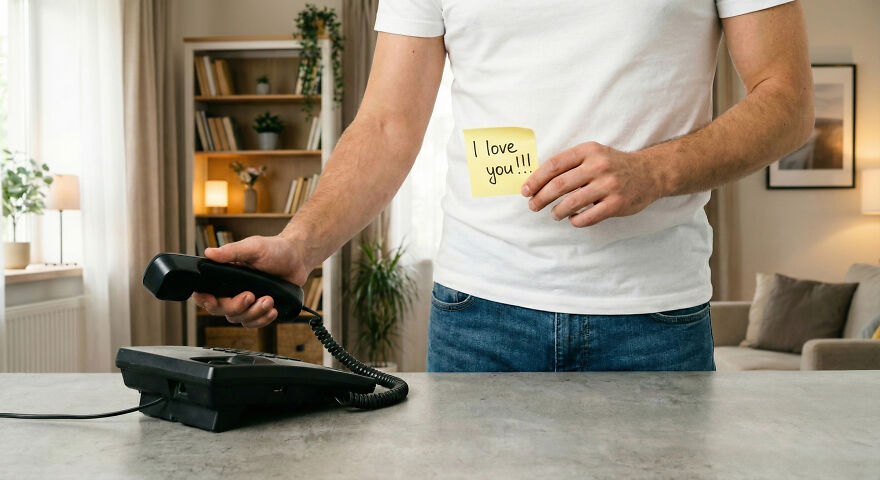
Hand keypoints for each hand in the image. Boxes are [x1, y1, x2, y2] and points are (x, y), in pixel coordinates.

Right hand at [191, 235, 310, 328]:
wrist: (298, 259)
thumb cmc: (275, 249)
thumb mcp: (253, 247)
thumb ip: (231, 251)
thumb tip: (209, 252)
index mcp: (224, 275)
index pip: (205, 293)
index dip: (204, 300)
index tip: (212, 300)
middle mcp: (232, 290)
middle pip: (221, 310)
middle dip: (236, 306)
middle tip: (250, 295)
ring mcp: (246, 301)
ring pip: (239, 319)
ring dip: (254, 313)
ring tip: (269, 299)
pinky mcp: (260, 309)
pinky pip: (254, 323)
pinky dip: (263, 319)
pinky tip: (272, 310)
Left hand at [521, 142, 665, 226]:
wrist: (650, 172)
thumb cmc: (614, 165)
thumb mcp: (594, 154)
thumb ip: (570, 164)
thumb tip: (538, 182)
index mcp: (588, 151)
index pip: (554, 165)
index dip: (536, 179)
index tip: (525, 190)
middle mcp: (598, 166)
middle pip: (559, 185)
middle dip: (540, 198)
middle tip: (533, 206)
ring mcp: (608, 185)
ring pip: (571, 203)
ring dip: (557, 211)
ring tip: (554, 214)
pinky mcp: (617, 203)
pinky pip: (588, 217)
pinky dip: (575, 220)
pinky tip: (573, 219)